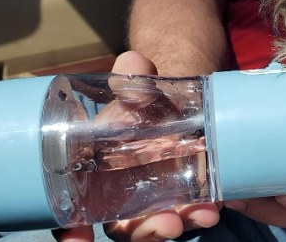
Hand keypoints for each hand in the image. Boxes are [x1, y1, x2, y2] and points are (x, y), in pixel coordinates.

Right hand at [54, 51, 221, 241]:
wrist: (172, 100)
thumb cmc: (142, 100)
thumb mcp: (135, 90)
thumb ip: (131, 80)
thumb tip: (132, 61)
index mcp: (93, 175)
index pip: (72, 214)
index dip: (69, 231)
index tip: (75, 239)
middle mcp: (118, 195)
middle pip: (123, 228)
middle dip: (143, 232)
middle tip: (167, 223)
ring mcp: (150, 201)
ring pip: (156, 226)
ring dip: (178, 226)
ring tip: (204, 216)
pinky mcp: (180, 199)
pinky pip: (185, 215)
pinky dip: (198, 215)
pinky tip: (215, 207)